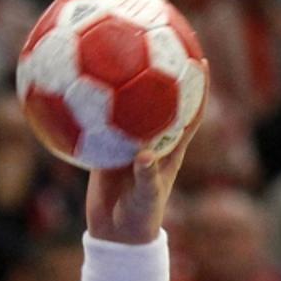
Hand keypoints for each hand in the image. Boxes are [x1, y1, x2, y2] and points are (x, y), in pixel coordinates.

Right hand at [86, 60, 207, 243]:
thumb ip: (147, 177)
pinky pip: (99, 121)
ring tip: (118, 57)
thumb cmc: (141, 218)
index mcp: (171, 152)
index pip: (189, 115)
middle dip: (162, 76)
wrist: (117, 233)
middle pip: (160, 102)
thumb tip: (142, 156)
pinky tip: (80, 85)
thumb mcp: (147, 199)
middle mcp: (152, 143)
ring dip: (125, 85)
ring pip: (130, 108)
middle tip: (158, 46)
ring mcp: (129, 144)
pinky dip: (94, 106)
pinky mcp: (106, 149)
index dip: (197, 91)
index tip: (200, 64)